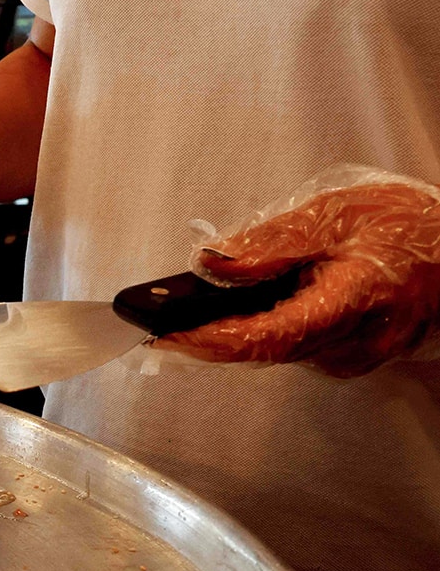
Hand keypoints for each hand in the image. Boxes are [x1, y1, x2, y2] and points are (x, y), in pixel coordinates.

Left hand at [154, 174, 439, 376]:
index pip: (266, 337)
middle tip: (159, 321)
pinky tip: (246, 310)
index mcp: (351, 304)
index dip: (209, 340)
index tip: (164, 336)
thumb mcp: (339, 213)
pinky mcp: (351, 357)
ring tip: (194, 312)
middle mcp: (353, 344)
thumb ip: (274, 241)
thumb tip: (214, 262)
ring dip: (234, 332)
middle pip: (264, 350)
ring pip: (276, 351)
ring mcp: (354, 357)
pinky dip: (264, 329)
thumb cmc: (410, 227)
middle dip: (208, 336)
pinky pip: (294, 348)